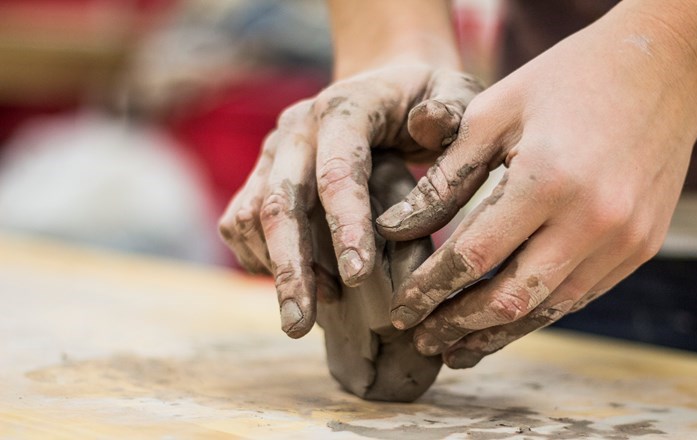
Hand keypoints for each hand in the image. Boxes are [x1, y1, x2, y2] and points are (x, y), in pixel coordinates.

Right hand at [218, 62, 482, 337]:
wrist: (385, 84)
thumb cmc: (428, 97)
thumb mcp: (455, 90)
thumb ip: (451, 109)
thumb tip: (426, 126)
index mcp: (345, 109)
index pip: (338, 171)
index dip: (345, 226)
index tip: (359, 279)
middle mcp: (297, 130)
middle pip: (279, 202)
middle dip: (290, 268)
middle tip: (299, 326)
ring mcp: (273, 153)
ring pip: (250, 216)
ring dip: (275, 269)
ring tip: (308, 315)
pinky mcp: (261, 175)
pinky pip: (241, 222)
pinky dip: (260, 260)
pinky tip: (298, 286)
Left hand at [376, 21, 696, 367]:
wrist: (666, 69)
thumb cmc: (567, 81)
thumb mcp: (494, 112)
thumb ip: (446, 177)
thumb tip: (395, 230)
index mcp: (547, 178)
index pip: (472, 256)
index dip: (429, 290)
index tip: (400, 309)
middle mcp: (593, 220)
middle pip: (510, 298)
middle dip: (458, 326)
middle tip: (422, 340)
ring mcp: (625, 239)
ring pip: (549, 309)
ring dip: (499, 333)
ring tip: (458, 349)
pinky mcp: (643, 247)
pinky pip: (582, 294)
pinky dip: (539, 311)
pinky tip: (509, 319)